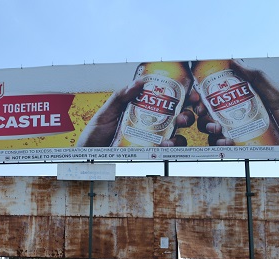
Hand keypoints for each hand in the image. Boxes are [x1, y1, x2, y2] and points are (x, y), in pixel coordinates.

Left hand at [77, 79, 194, 146]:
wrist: (87, 156)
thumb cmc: (95, 134)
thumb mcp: (106, 112)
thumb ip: (120, 97)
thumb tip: (138, 82)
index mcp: (142, 110)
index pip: (165, 101)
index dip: (181, 96)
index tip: (191, 93)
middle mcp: (149, 125)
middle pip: (176, 117)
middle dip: (188, 114)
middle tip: (184, 115)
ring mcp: (150, 140)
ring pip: (176, 134)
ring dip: (181, 132)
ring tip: (176, 131)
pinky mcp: (148, 154)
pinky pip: (165, 151)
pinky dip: (170, 146)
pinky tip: (165, 145)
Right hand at [192, 59, 278, 145]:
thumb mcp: (278, 95)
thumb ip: (258, 79)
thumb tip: (236, 61)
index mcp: (245, 100)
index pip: (220, 94)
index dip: (205, 94)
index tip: (197, 94)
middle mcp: (239, 115)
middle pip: (211, 111)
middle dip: (202, 111)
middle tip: (202, 112)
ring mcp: (238, 131)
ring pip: (212, 128)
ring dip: (208, 127)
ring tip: (215, 128)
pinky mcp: (240, 146)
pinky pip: (221, 145)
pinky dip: (219, 143)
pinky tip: (225, 142)